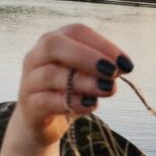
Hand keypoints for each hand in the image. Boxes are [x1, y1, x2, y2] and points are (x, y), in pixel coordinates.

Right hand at [14, 23, 133, 145]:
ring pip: (52, 75)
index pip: (75, 32)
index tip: (126, 64)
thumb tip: (121, 67)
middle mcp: (36, 57)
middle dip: (87, 57)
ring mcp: (29, 81)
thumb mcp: (85, 78)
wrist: (42, 124)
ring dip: (85, 82)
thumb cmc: (67, 94)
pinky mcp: (30, 106)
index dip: (102, 44)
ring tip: (108, 89)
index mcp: (52, 43)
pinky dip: (72, 102)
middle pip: (55, 45)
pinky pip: (48, 101)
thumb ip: (100, 70)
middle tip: (113, 72)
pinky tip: (91, 105)